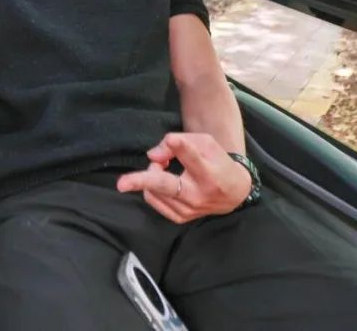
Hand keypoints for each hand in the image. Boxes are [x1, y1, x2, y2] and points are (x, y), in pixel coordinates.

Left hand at [116, 133, 251, 223]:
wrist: (234, 193)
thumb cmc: (217, 162)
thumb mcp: (206, 144)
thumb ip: (181, 143)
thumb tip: (153, 155)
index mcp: (208, 173)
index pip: (193, 158)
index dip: (182, 147)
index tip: (172, 140)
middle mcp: (198, 195)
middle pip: (166, 186)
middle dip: (142, 181)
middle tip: (121, 183)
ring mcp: (188, 210)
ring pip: (154, 191)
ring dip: (151, 174)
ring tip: (163, 166)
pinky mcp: (180, 218)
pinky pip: (154, 200)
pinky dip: (152, 188)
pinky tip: (162, 179)